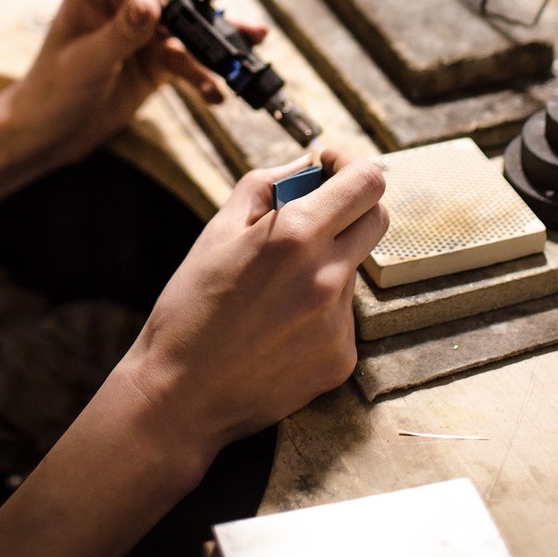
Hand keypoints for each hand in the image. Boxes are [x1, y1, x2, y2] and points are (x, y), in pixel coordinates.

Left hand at [0, 0, 264, 165]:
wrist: (53, 135)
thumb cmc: (52, 89)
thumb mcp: (83, 61)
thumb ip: (118, 32)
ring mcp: (150, 27)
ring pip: (195, 15)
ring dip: (224, 26)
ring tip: (251, 36)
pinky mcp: (163, 59)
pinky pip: (193, 60)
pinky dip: (207, 74)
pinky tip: (214, 92)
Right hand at [120, 150, 387, 463]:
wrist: (180, 393)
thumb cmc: (191, 306)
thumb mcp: (217, 230)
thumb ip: (266, 186)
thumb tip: (305, 166)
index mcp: (296, 237)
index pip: (367, 181)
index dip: (351, 163)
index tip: (329, 165)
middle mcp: (328, 278)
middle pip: (377, 218)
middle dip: (350, 205)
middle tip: (313, 213)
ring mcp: (339, 322)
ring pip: (353, 267)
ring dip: (327, 261)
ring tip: (274, 287)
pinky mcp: (342, 358)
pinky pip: (344, 314)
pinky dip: (320, 307)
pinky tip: (279, 323)